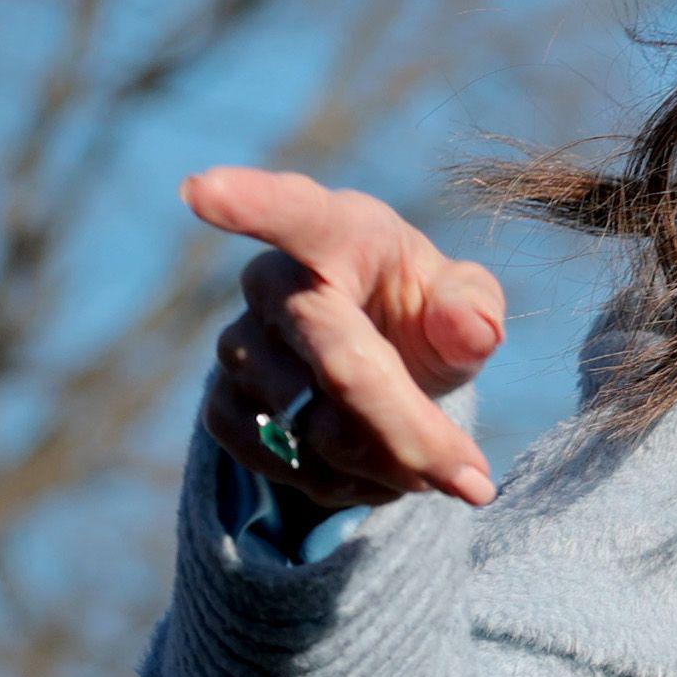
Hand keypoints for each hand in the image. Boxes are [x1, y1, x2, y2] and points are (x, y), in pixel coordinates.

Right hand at [184, 166, 505, 511]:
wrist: (369, 364)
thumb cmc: (417, 311)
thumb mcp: (462, 299)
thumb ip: (472, 306)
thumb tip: (470, 328)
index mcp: (338, 232)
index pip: (292, 212)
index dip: (248, 200)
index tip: (202, 190)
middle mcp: (273, 283)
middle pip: (339, 365)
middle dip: (410, 430)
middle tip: (474, 482)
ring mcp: (237, 347)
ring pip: (318, 432)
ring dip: (389, 465)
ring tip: (427, 459)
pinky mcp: (221, 407)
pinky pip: (291, 469)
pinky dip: (351, 486)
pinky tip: (376, 466)